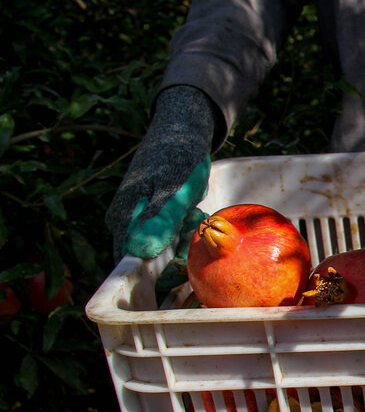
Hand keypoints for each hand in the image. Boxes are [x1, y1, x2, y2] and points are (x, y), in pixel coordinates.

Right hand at [105, 85, 215, 260]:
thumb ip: (160, 220)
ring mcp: (142, 223)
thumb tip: (139, 251)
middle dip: (179, 254)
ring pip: (166, 252)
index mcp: (123, 221)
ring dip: (186, 240)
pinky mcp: (157, 220)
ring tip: (194, 212)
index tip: (186, 264)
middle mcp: (127, 226)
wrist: (184, 134)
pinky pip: (173, 240)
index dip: (160, 277)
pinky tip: (194, 212)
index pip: (133, 268)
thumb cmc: (178, 159)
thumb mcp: (174, 190)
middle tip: (194, 225)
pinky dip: (188, 232)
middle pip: (152, 263)